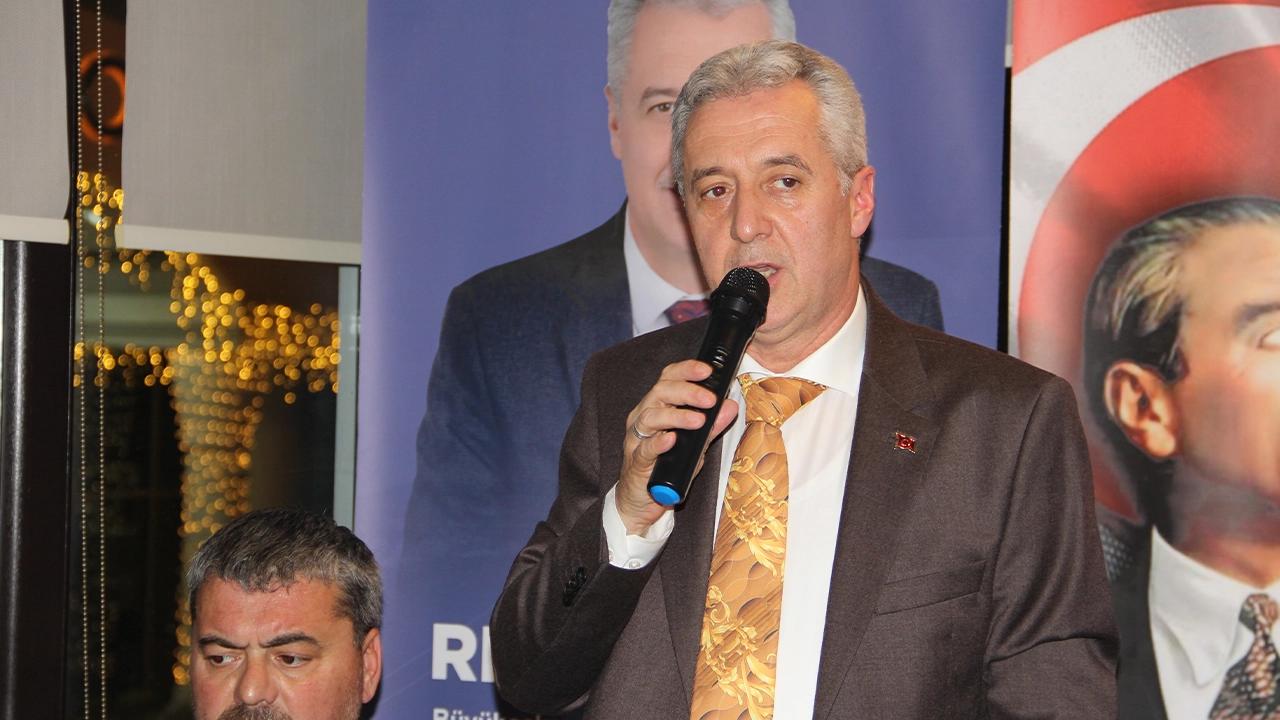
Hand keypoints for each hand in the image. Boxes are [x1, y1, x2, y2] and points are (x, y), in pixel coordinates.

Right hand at [615, 360, 738, 534]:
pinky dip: (658, 442)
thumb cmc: (665, 468)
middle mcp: (643, 418)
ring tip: (698, 420)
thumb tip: (731, 406)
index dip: (686, 370)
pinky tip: (671, 439)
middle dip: (687, 391)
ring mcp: (637, 439)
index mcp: (657, 407)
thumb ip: (712, 426)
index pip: (669, 379)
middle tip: (710, 399)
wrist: (641, 501)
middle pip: (660, 392)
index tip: (708, 370)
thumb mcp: (695, 446)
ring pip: (650, 416)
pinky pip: (644, 448)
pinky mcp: (636, 462)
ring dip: (676, 415)